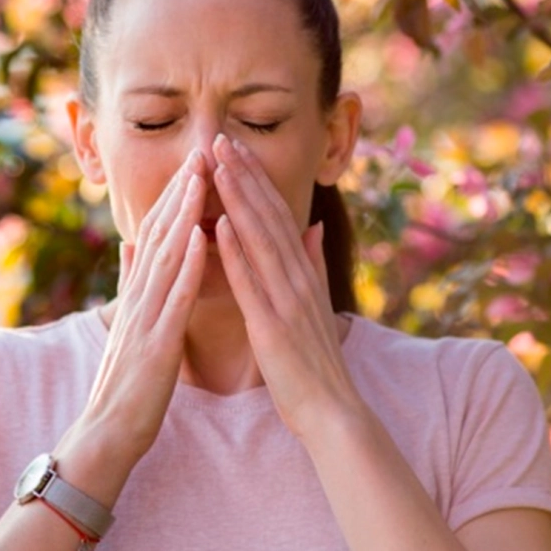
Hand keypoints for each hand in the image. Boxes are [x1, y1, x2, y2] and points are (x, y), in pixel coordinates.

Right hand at [57, 150, 208, 477]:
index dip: (174, 197)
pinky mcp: (155, 345)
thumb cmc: (125, 383)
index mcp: (138, 294)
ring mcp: (144, 319)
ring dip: (183, 215)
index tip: (194, 162)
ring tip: (200, 178)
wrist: (106, 434)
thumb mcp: (128, 324)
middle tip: (199, 151)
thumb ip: (130, 283)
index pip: (157, 235)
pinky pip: (173, 299)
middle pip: (160, 235)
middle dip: (180, 192)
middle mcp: (138, 299)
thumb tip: (129, 243)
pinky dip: (187, 266)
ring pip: (165, 257)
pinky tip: (201, 238)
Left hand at [211, 133, 364, 438]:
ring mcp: (287, 300)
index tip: (235, 147)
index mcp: (302, 272)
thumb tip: (311, 226)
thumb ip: (312, 262)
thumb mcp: (316, 303)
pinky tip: (219, 225)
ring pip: (259, 239)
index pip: (276, 215)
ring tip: (218, 164)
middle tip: (220, 138)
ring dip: (238, 199)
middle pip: (268, 216)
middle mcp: (297, 278)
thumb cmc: (315, 362)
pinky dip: (236, 252)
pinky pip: (251, 283)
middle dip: (244, 175)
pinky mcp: (272, 325)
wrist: (331, 411)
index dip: (255, 179)